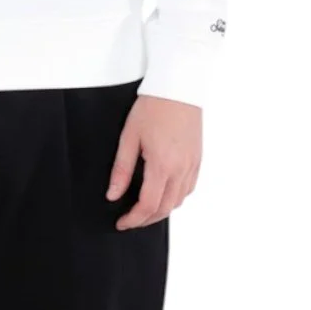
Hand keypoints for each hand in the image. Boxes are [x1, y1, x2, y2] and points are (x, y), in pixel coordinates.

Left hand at [106, 93, 201, 229]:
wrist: (178, 87)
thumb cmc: (153, 106)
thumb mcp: (129, 135)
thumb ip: (121, 169)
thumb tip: (113, 194)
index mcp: (162, 165)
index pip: (147, 205)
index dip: (133, 219)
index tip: (122, 223)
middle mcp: (180, 169)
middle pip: (164, 208)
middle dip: (146, 219)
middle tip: (130, 219)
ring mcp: (192, 165)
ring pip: (178, 201)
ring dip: (161, 210)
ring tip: (145, 209)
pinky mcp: (197, 159)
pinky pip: (188, 188)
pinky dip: (176, 198)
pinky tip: (165, 193)